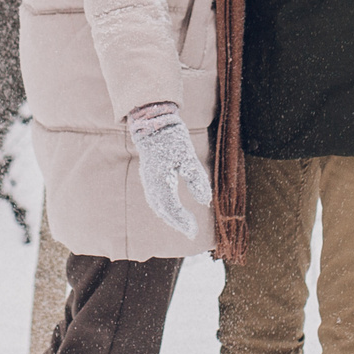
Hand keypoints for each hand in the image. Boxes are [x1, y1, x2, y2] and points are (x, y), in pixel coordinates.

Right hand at [127, 103, 210, 239]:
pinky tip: (171, 208)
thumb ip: (196, 179)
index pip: (171, 208)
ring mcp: (147, 180)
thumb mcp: (188, 156)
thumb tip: (206, 201)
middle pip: (163, 210)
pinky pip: (154, 198)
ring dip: (170, 217)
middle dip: (177, 223)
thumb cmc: (171, 137)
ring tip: (182, 224)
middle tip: (191, 232)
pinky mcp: (148, 175)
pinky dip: (163, 208)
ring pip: (157, 205)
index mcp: (160, 180)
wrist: (151, 121)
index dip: (182, 221)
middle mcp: (151, 183)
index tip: (194, 230)